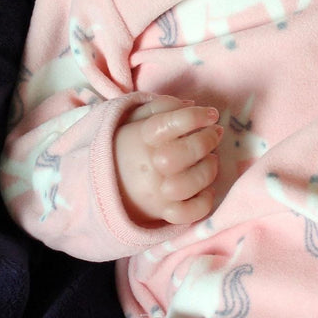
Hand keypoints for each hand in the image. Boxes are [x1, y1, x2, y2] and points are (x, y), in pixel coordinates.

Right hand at [113, 96, 222, 225]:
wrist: (102, 186)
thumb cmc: (127, 147)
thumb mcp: (135, 119)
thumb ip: (161, 107)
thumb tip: (191, 105)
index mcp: (141, 139)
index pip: (170, 123)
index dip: (196, 116)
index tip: (211, 114)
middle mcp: (150, 166)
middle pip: (186, 153)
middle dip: (207, 140)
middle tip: (215, 133)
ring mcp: (158, 192)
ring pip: (193, 182)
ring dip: (209, 168)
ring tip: (210, 159)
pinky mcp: (165, 212)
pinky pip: (193, 211)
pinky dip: (205, 201)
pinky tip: (206, 188)